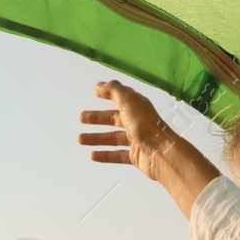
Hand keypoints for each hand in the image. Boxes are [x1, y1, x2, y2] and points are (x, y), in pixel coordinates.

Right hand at [78, 79, 222, 217]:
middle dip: (97, 118)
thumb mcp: (128, 101)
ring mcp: (136, 139)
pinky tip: (93, 155)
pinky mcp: (135, 155)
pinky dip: (104, 155)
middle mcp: (136, 121)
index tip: (95, 92)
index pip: (120, 97)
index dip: (108, 93)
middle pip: (113, 118)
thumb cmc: (145, 125)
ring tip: (80, 139)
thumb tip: (100, 84)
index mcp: (136, 106)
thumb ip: (114, 90)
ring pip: (112, 137)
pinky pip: (116, 154)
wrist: (159, 152)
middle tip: (81, 118)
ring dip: (96, 138)